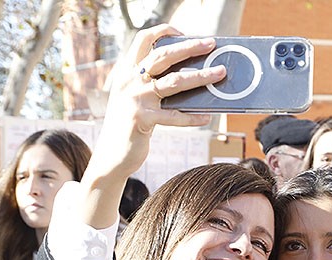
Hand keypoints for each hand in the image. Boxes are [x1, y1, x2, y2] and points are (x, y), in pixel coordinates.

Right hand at [80, 25, 224, 226]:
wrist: (111, 155)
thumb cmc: (130, 124)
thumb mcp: (135, 98)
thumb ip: (153, 84)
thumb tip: (191, 76)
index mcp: (126, 71)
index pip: (143, 40)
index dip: (163, 31)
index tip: (184, 32)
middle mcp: (129, 81)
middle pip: (163, 56)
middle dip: (189, 48)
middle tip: (210, 44)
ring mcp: (135, 100)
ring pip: (174, 82)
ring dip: (200, 77)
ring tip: (220, 73)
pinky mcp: (142, 120)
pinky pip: (174, 117)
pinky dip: (192, 117)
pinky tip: (207, 117)